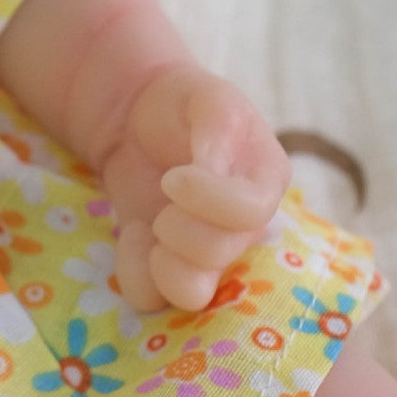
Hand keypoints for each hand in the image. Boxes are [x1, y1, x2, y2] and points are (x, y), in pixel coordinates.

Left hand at [99, 63, 290, 312]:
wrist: (140, 119)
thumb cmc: (184, 106)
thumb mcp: (208, 100)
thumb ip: (217, 126)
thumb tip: (209, 170)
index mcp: (263, 184)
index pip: (250, 212)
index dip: (208, 198)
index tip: (175, 176)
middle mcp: (242, 229)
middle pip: (218, 255)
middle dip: (178, 224)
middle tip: (163, 192)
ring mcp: (203, 253)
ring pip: (190, 293)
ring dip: (159, 262)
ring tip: (147, 227)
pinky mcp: (165, 265)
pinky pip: (150, 296)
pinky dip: (133, 271)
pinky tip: (132, 234)